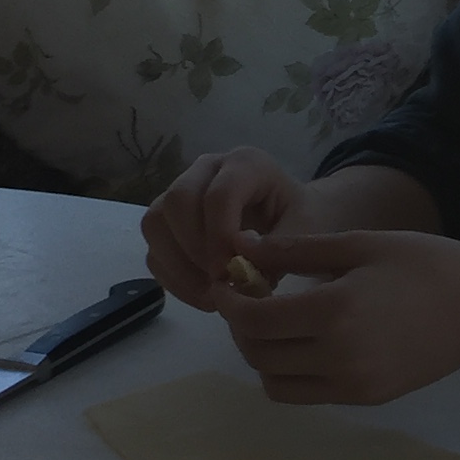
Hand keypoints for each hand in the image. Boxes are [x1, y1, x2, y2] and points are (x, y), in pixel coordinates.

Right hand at [143, 151, 313, 310]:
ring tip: (211, 295)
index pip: (218, 194)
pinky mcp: (168, 221)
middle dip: (194, 250)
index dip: (219, 237)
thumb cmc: (301, 219)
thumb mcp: (306, 231)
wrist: (291, 216)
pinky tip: (202, 295)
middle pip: (176, 201)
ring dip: (178, 267)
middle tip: (221, 284)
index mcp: (246, 164)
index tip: (231, 274)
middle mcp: (206, 169)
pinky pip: (153, 249)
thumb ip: (279, 248)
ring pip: (155, 223)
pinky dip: (172, 278)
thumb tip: (238, 265)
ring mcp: (182, 192)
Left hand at [219, 230, 459, 404]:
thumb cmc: (424, 263)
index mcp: (334, 311)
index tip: (228, 283)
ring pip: (275, 382)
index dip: (230, 302)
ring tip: (274, 325)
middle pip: (258, 353)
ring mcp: (352, 384)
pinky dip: (289, 373)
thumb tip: (242, 248)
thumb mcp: (358, 244)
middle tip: (247, 300)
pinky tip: (303, 343)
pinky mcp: (365, 397)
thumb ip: (296, 251)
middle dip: (241, 327)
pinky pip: (306, 394)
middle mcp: (338, 356)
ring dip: (261, 355)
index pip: (255, 319)